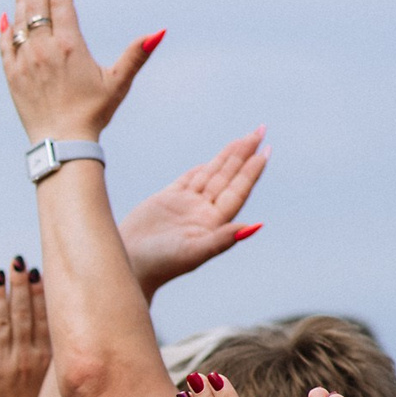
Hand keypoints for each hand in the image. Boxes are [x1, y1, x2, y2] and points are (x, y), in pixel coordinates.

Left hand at [0, 0, 161, 142]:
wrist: (62, 142)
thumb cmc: (93, 113)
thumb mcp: (118, 82)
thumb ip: (136, 54)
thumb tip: (159, 31)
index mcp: (70, 44)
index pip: (61, 2)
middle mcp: (44, 48)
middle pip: (37, 5)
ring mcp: (25, 61)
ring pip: (20, 21)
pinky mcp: (12, 76)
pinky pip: (5, 46)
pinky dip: (6, 29)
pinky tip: (7, 16)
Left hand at [0, 261, 53, 396]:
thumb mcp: (51, 377)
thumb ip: (52, 348)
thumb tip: (62, 320)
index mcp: (45, 358)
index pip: (43, 318)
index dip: (40, 293)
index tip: (38, 269)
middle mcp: (26, 359)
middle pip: (23, 315)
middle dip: (20, 286)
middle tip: (17, 260)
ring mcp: (3, 367)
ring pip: (1, 326)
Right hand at [117, 131, 268, 292]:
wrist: (129, 266)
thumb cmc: (160, 264)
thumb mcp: (193, 252)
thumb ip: (222, 239)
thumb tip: (253, 226)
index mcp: (213, 221)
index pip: (238, 189)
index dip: (253, 170)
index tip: (266, 150)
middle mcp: (202, 211)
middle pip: (229, 176)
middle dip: (244, 153)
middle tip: (260, 130)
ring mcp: (185, 205)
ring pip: (211, 174)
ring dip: (227, 156)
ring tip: (243, 139)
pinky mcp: (165, 201)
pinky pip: (188, 180)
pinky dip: (200, 169)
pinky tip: (210, 162)